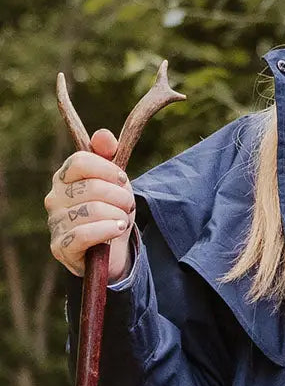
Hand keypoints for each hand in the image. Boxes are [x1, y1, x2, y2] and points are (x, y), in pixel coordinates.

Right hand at [45, 128, 135, 281]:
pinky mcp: (61, 247)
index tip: (123, 180)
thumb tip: (104, 135)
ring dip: (117, 215)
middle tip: (128, 205)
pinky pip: (85, 234)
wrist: (112, 250)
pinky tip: (117, 229)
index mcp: (65, 178)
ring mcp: (55, 223)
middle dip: (119, 196)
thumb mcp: (116, 182)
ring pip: (92, 210)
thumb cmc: (111, 211)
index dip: (108, 169)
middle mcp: (54, 198)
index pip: (80, 161)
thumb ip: (109, 156)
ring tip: (122, 220)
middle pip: (91, 187)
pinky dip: (108, 230)